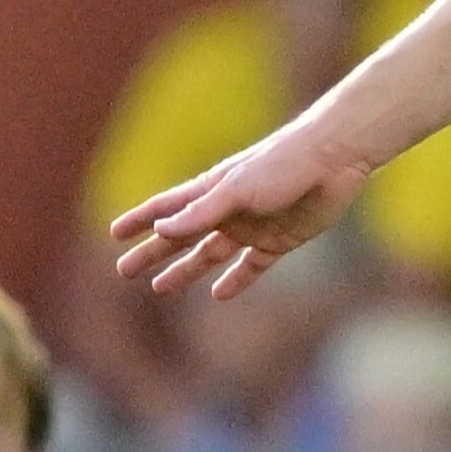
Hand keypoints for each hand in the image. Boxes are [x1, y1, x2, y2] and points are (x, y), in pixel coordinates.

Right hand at [109, 118, 374, 298]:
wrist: (336, 157)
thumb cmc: (283, 164)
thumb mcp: (237, 189)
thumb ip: (202, 212)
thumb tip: (161, 230)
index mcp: (212, 191)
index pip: (167, 208)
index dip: (141, 220)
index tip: (114, 233)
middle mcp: (228, 210)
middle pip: (181, 236)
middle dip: (153, 253)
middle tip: (125, 271)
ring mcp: (253, 226)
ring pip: (210, 254)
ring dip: (187, 270)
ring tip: (161, 287)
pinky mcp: (280, 240)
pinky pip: (252, 266)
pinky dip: (236, 281)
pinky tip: (218, 294)